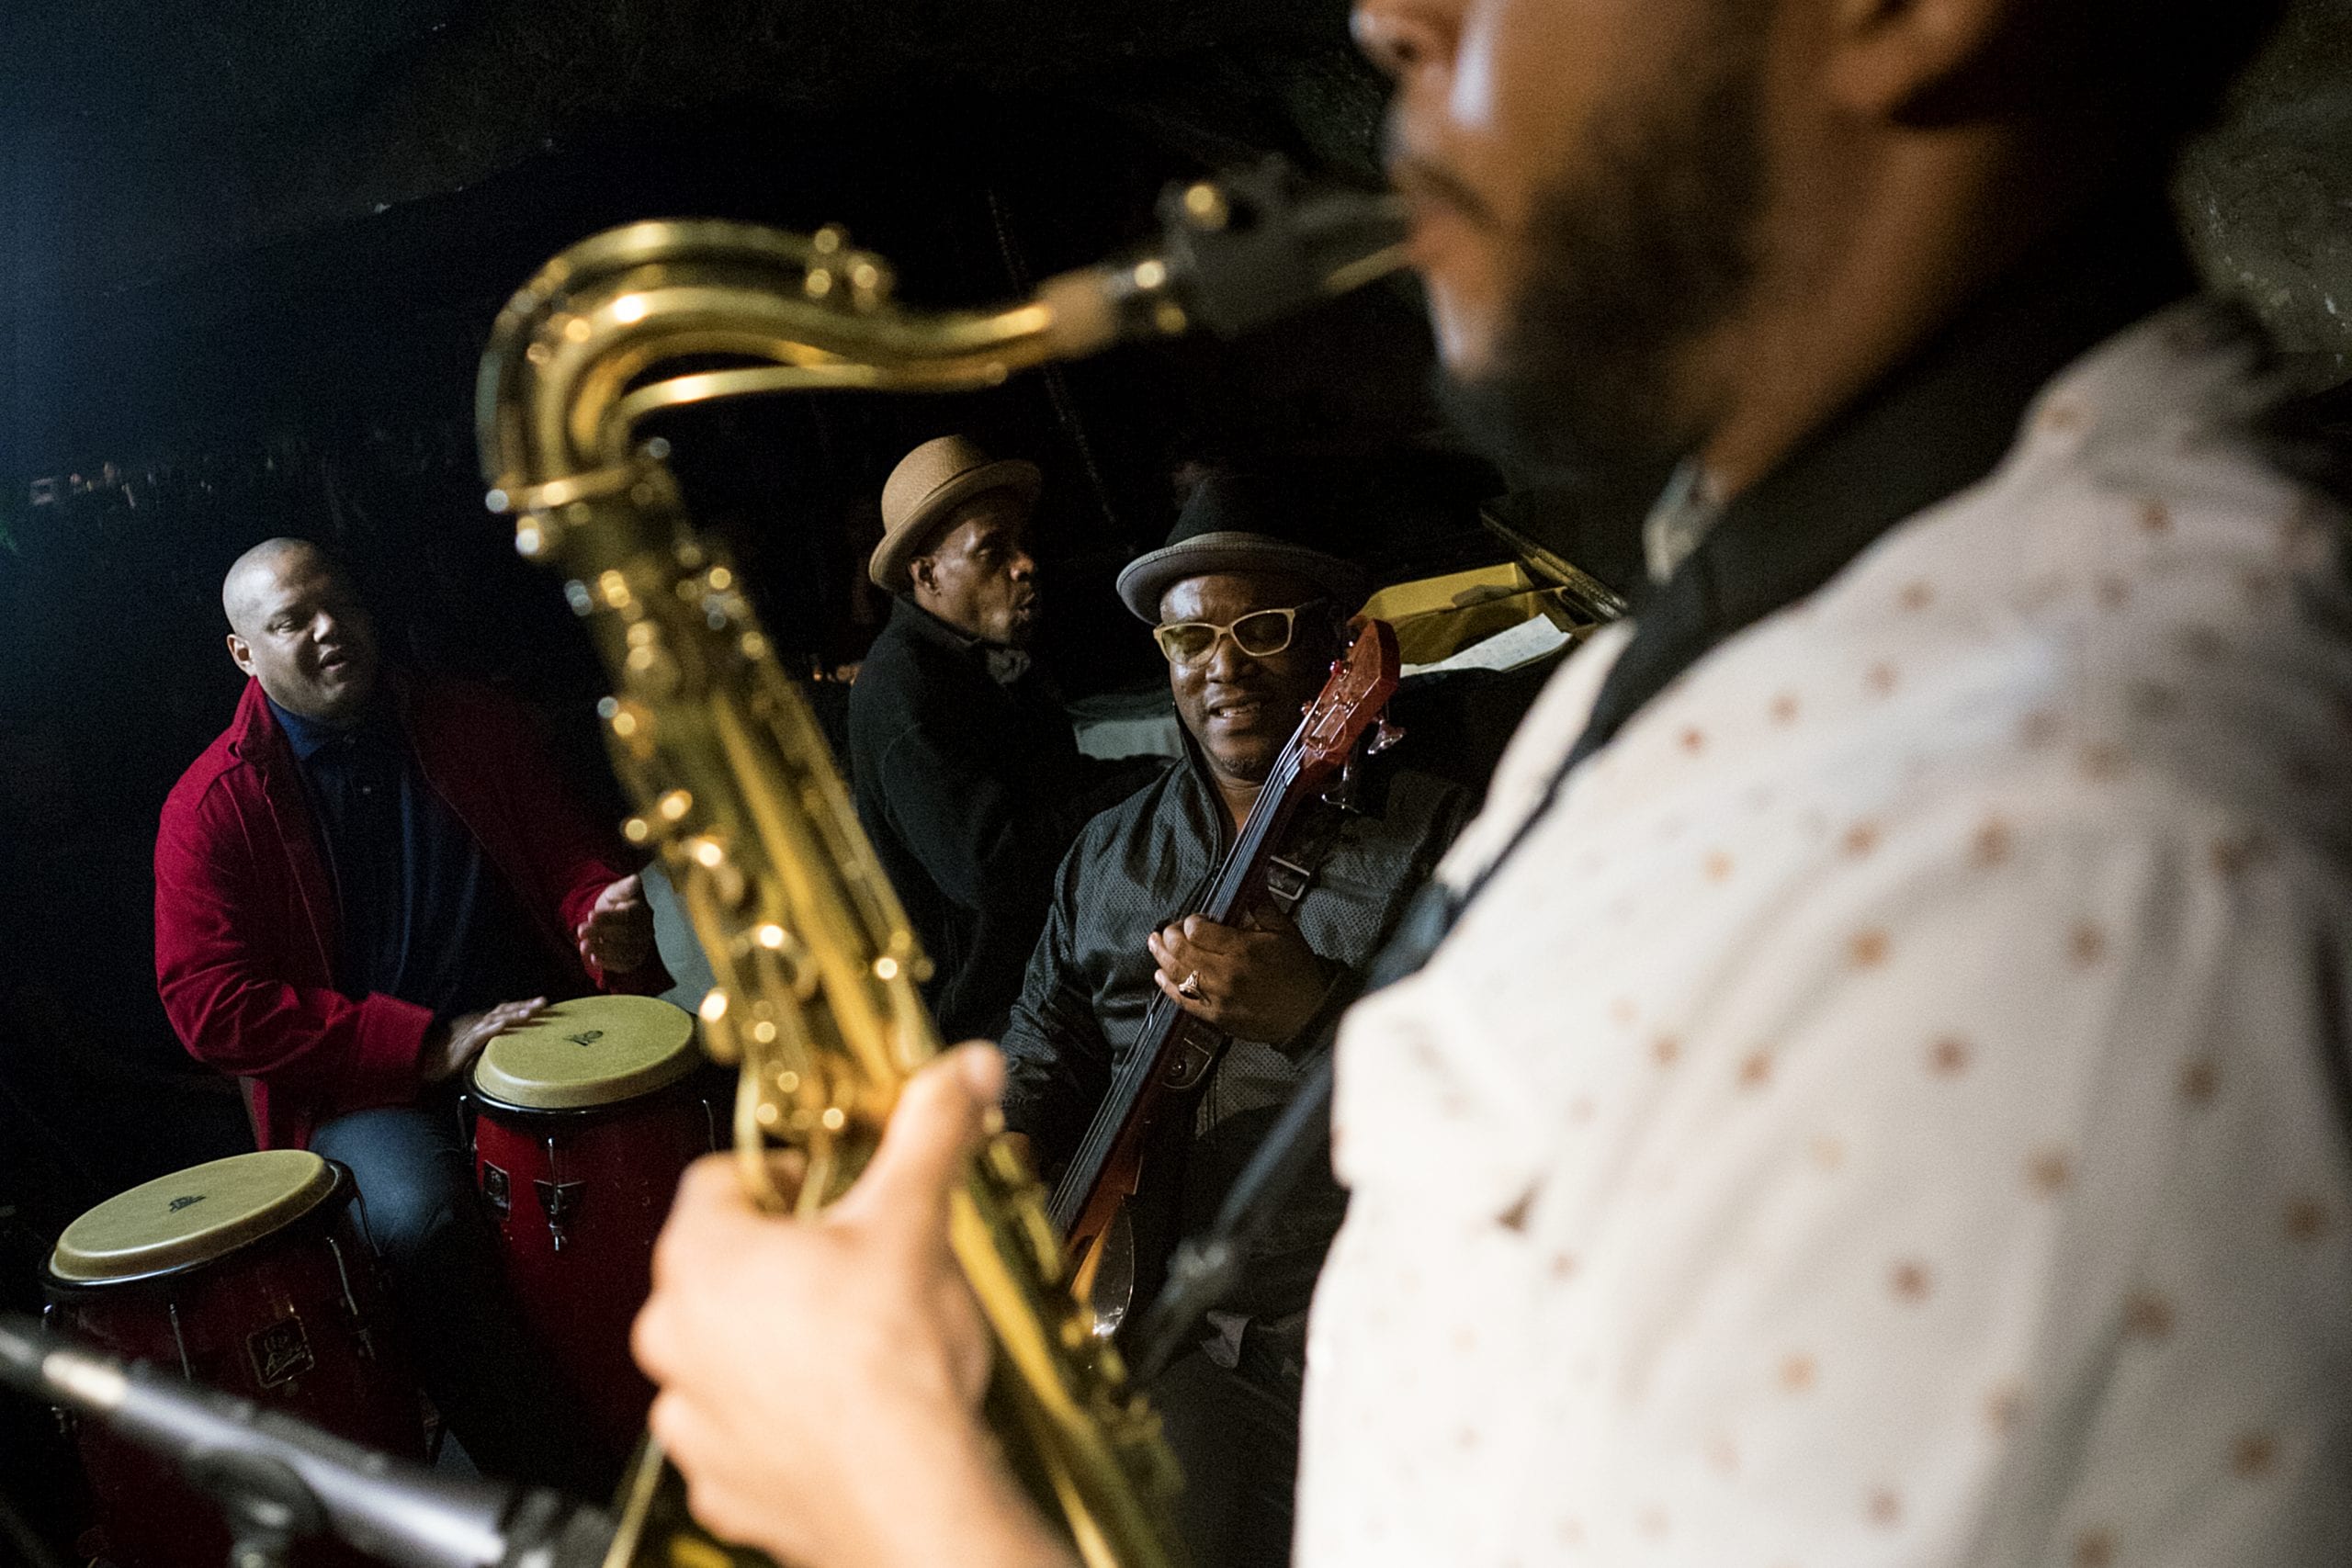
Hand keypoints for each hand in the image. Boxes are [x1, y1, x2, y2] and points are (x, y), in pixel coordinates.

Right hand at [421, 996, 546, 1083]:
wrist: (428, 1060)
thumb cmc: (453, 1051)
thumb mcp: (478, 1041)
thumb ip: (493, 1036)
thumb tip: (513, 1032)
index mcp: (483, 1021)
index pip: (507, 1010)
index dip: (524, 1005)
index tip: (544, 1003)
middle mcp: (479, 1022)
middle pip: (504, 1010)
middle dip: (524, 1006)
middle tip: (543, 1002)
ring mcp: (471, 1031)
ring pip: (494, 1020)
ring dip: (512, 1015)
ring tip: (528, 1013)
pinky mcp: (464, 1044)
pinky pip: (478, 1035)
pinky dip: (491, 1029)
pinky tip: (501, 1026)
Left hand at [577, 873, 655, 976]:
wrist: (610, 920)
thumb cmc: (614, 903)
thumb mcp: (615, 891)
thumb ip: (625, 887)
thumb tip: (636, 879)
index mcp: (642, 910)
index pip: (627, 916)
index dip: (608, 918)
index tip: (590, 916)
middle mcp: (646, 929)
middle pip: (626, 935)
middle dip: (601, 933)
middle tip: (580, 931)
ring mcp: (641, 946)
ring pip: (624, 951)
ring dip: (602, 949)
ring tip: (583, 945)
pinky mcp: (634, 959)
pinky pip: (624, 965)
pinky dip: (608, 963)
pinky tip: (594, 958)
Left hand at [633, 1046, 1072, 1567]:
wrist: (908, 1495)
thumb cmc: (892, 1372)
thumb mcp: (915, 1219)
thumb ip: (932, 1131)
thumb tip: (959, 1074)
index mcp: (704, 1256)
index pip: (722, 1176)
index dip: (782, 1170)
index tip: (824, 1182)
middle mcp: (676, 1336)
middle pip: (720, 1264)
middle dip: (782, 1257)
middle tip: (850, 1260)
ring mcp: (691, 1415)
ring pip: (724, 1352)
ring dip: (773, 1341)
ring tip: (849, 1340)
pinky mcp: (721, 1482)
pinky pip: (739, 1431)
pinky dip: (779, 1418)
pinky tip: (838, 1407)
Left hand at [1147, 906, 1336, 1043]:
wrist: (1307, 1014)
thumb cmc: (1297, 972)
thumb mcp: (1284, 932)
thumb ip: (1261, 905)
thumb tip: (1251, 880)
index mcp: (1242, 949)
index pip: (1198, 930)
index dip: (1191, 921)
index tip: (1197, 919)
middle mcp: (1225, 973)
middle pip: (1182, 951)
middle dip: (1169, 937)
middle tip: (1166, 930)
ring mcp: (1218, 997)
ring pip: (1178, 974)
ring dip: (1162, 958)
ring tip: (1155, 945)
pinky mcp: (1215, 1016)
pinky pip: (1184, 1000)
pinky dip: (1168, 987)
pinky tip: (1161, 976)